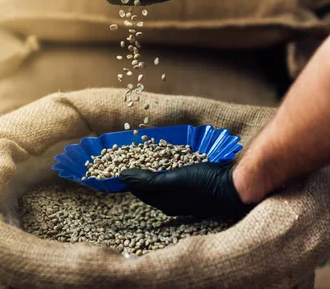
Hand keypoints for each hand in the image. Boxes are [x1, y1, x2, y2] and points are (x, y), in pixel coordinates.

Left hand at [120, 161, 251, 216]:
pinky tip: (169, 154)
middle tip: (130, 153)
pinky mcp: (196, 183)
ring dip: (153, 165)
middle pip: (149, 185)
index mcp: (164, 203)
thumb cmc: (204, 184)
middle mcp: (173, 200)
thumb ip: (146, 180)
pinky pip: (176, 172)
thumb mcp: (172, 181)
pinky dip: (168, 163)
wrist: (236, 186)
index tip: (118, 162)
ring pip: (163, 178)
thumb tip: (121, 177)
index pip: (139, 190)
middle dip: (139, 170)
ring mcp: (185, 193)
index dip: (128, 177)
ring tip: (145, 151)